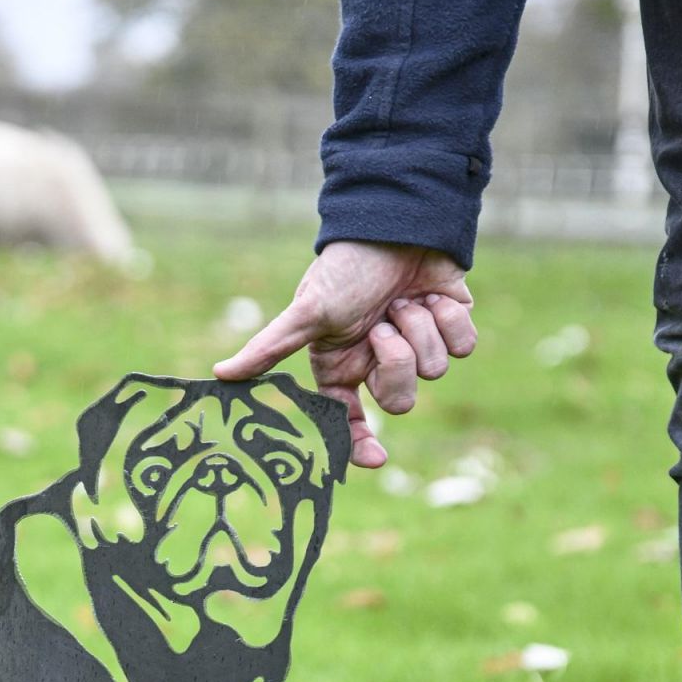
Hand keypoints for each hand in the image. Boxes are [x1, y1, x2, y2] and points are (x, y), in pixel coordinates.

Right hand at [213, 241, 477, 467]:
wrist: (395, 224)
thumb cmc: (345, 269)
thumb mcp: (307, 313)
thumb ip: (268, 349)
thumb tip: (219, 375)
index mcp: (342, 368)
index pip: (349, 422)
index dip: (361, 444)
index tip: (377, 458)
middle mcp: (378, 364)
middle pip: (400, 399)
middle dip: (395, 360)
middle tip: (383, 326)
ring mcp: (417, 347)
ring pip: (433, 370)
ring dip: (419, 328)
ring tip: (403, 301)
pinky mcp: (451, 327)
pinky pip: (462, 346)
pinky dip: (449, 319)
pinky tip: (433, 296)